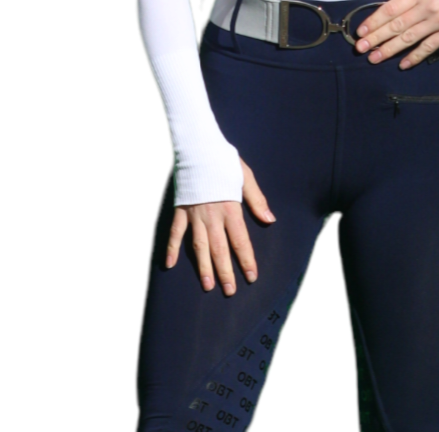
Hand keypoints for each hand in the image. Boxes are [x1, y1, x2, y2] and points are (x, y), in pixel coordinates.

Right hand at [165, 157, 275, 294]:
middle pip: (220, 249)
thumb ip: (257, 200)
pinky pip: (175, 233)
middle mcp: (212, 216)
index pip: (240, 240)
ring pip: (199, 246)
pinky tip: (169, 264)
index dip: (246, 260)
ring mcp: (194, 215)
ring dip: (203, 267)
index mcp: (230, 209)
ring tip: (207, 285)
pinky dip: (172, 248)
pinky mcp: (180, 211)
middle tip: (229, 290)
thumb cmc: (224, 162)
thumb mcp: (245, 177)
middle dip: (226, 271)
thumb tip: (269, 219)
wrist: (199, 148)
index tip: (251, 276)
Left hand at [353, 0, 438, 68]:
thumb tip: (385, 0)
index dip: (375, 21)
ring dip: (390, 49)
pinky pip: (428, 47)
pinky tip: (402, 64)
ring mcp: (438, 21)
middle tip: (360, 48)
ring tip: (374, 58)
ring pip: (409, 38)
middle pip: (397, 25)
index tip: (361, 31)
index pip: (391, 9)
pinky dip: (415, 57)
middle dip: (376, 38)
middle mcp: (427, 7)